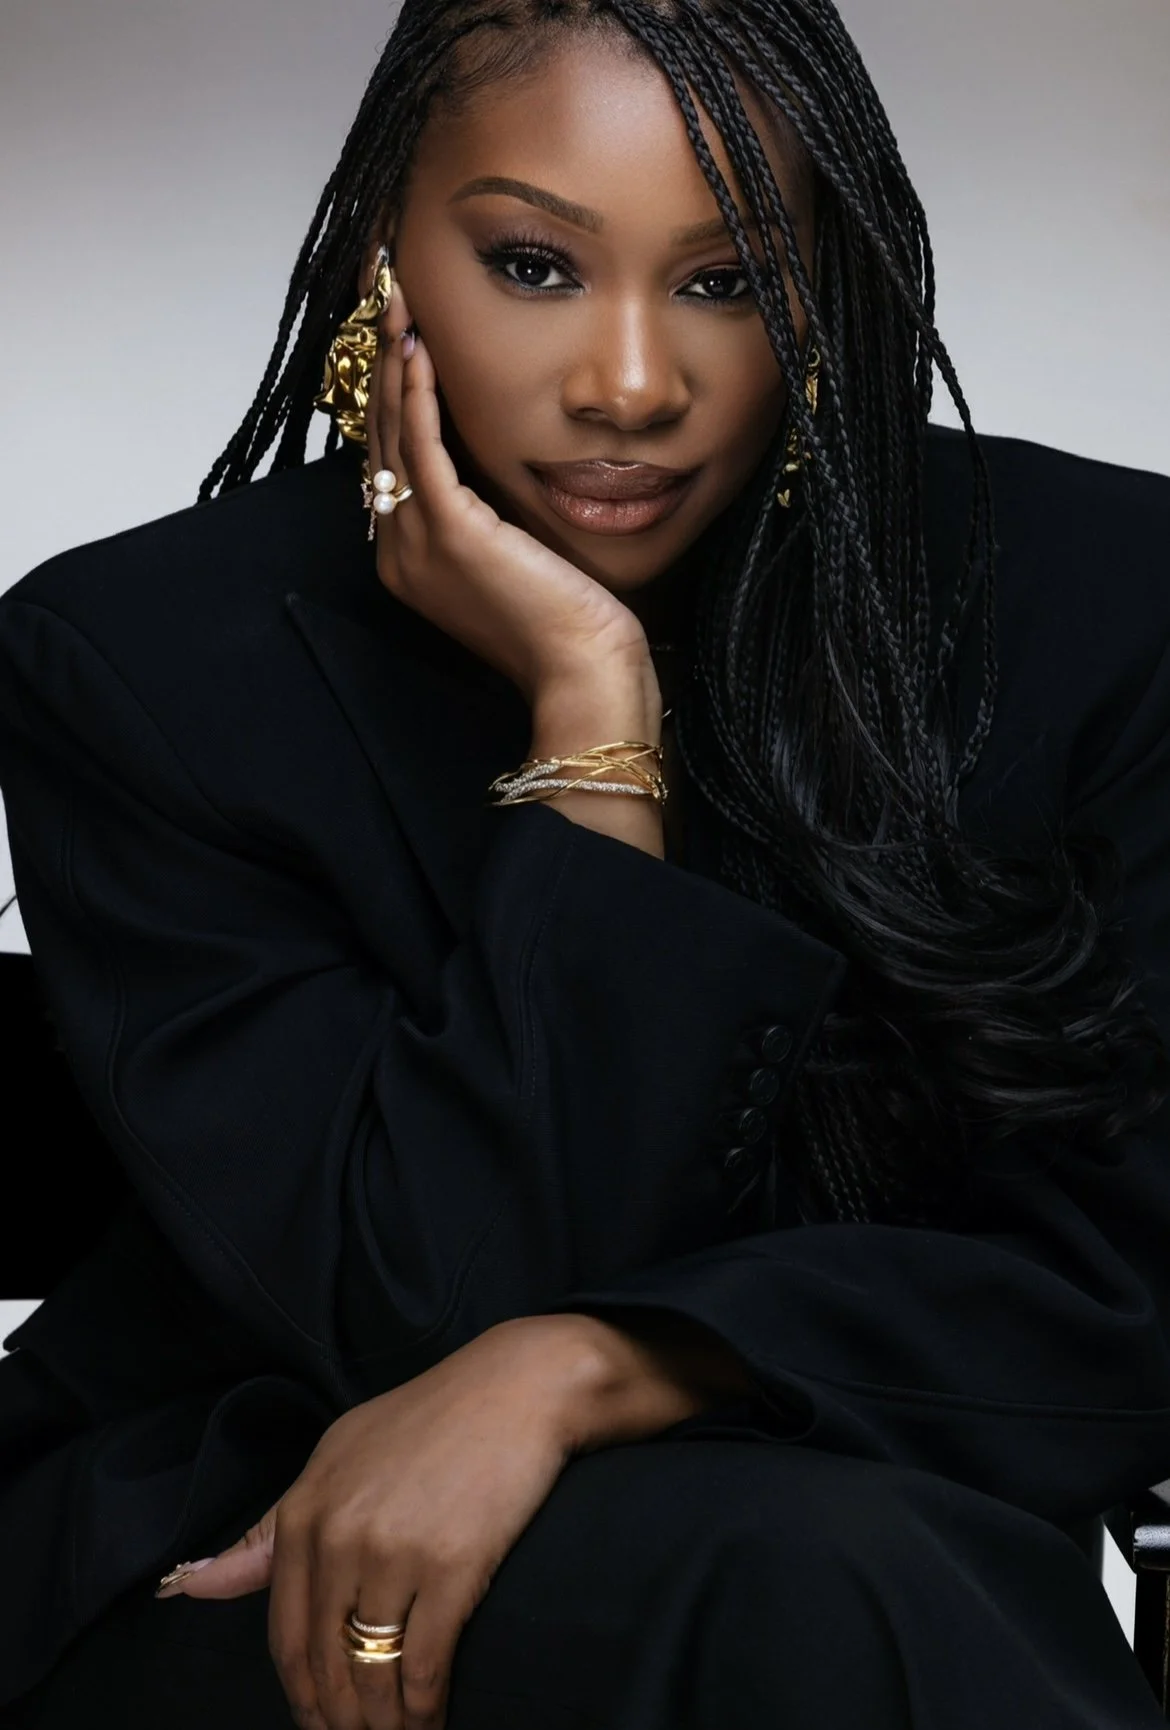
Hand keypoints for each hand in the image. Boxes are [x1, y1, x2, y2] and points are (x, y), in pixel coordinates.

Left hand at [156, 1318, 609, 1729]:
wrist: (518, 1387)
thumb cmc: (428, 1420)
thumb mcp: (336, 1458)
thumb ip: (269, 1530)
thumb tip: (187, 1585)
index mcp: (305, 1511)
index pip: (284, 1634)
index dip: (302, 1693)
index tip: (318, 1722)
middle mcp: (338, 1536)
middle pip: (324, 1662)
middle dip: (339, 1719)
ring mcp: (393, 1553)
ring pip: (371, 1672)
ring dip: (381, 1725)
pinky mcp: (449, 1568)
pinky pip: (423, 1665)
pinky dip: (423, 1710)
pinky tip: (428, 1722)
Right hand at [368, 278, 650, 700]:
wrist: (583, 672)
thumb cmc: (564, 625)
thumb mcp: (514, 560)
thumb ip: (487, 516)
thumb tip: (490, 463)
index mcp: (408, 559)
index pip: (389, 460)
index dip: (392, 395)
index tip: (400, 337)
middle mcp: (399, 550)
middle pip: (380, 438)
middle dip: (382, 364)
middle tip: (388, 297)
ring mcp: (417, 543)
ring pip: (393, 434)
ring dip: (394, 363)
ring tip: (398, 302)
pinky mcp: (452, 532)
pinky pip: (422, 448)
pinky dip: (418, 395)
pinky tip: (419, 350)